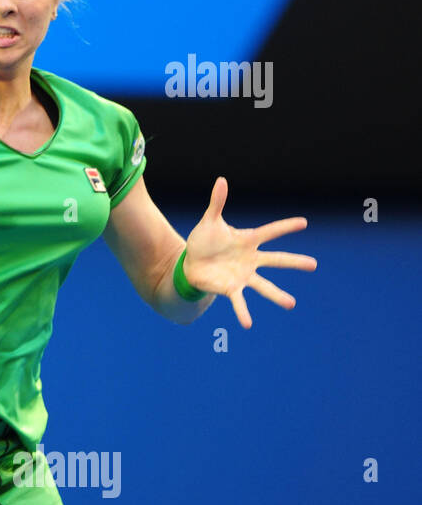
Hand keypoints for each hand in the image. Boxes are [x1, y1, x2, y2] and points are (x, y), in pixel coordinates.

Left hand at [183, 177, 316, 328]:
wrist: (191, 263)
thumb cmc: (203, 241)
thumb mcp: (210, 221)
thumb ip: (217, 203)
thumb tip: (221, 180)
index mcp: (248, 241)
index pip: (270, 232)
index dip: (285, 227)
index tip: (303, 222)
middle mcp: (250, 259)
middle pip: (276, 260)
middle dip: (294, 262)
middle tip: (313, 265)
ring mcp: (243, 275)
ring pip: (263, 286)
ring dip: (277, 295)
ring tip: (291, 304)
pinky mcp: (230, 288)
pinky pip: (239, 302)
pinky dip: (243, 312)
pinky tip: (247, 324)